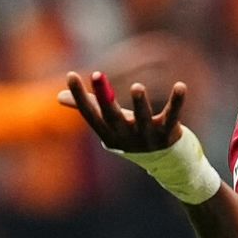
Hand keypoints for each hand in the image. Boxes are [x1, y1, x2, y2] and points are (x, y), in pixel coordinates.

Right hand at [58, 70, 185, 152]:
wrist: (167, 163)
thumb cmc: (133, 136)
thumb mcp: (110, 124)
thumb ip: (88, 108)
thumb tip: (56, 97)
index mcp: (109, 134)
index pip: (90, 114)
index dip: (79, 96)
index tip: (71, 75)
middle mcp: (126, 137)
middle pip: (112, 116)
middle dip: (104, 96)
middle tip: (97, 73)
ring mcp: (148, 137)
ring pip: (143, 119)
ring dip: (140, 103)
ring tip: (137, 86)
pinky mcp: (168, 133)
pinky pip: (173, 115)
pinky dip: (177, 101)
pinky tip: (180, 86)